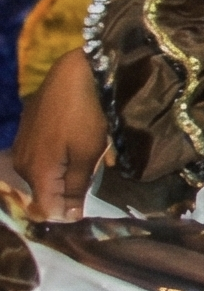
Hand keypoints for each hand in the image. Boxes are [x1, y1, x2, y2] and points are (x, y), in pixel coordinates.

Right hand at [13, 50, 107, 221]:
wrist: (73, 74)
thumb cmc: (85, 116)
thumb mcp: (87, 155)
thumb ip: (75, 187)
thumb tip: (68, 216)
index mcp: (36, 173)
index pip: (47, 209)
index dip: (68, 213)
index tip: (88, 206)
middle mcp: (22, 164)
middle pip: (45, 192)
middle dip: (68, 192)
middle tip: (95, 178)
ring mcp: (22, 146)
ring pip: (45, 173)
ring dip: (67, 173)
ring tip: (92, 159)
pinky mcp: (27, 132)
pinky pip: (44, 156)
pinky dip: (62, 157)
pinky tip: (79, 146)